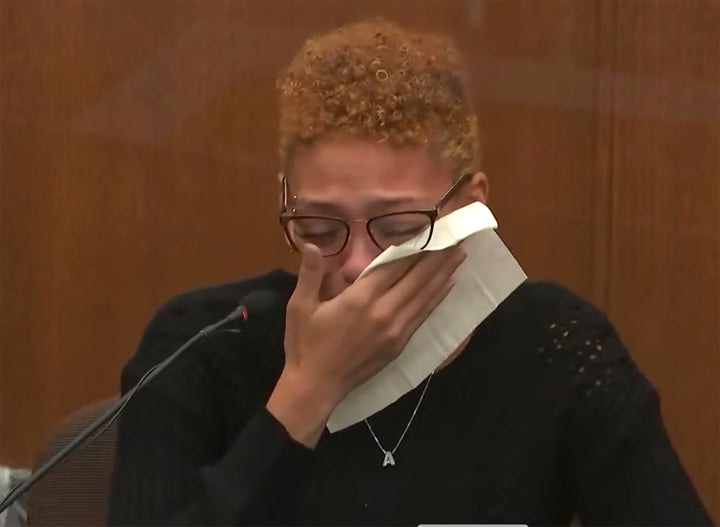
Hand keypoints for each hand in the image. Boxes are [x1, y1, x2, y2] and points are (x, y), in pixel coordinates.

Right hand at [267, 243, 464, 445]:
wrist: (316, 387)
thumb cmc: (305, 344)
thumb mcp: (299, 306)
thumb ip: (309, 273)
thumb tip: (312, 244)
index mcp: (360, 299)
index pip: (394, 266)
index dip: (415, 246)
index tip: (431, 230)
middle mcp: (383, 312)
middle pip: (417, 278)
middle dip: (438, 256)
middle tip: (458, 237)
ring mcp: (395, 330)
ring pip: (425, 296)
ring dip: (444, 274)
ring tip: (460, 255)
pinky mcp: (399, 345)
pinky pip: (423, 315)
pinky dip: (437, 298)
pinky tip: (447, 286)